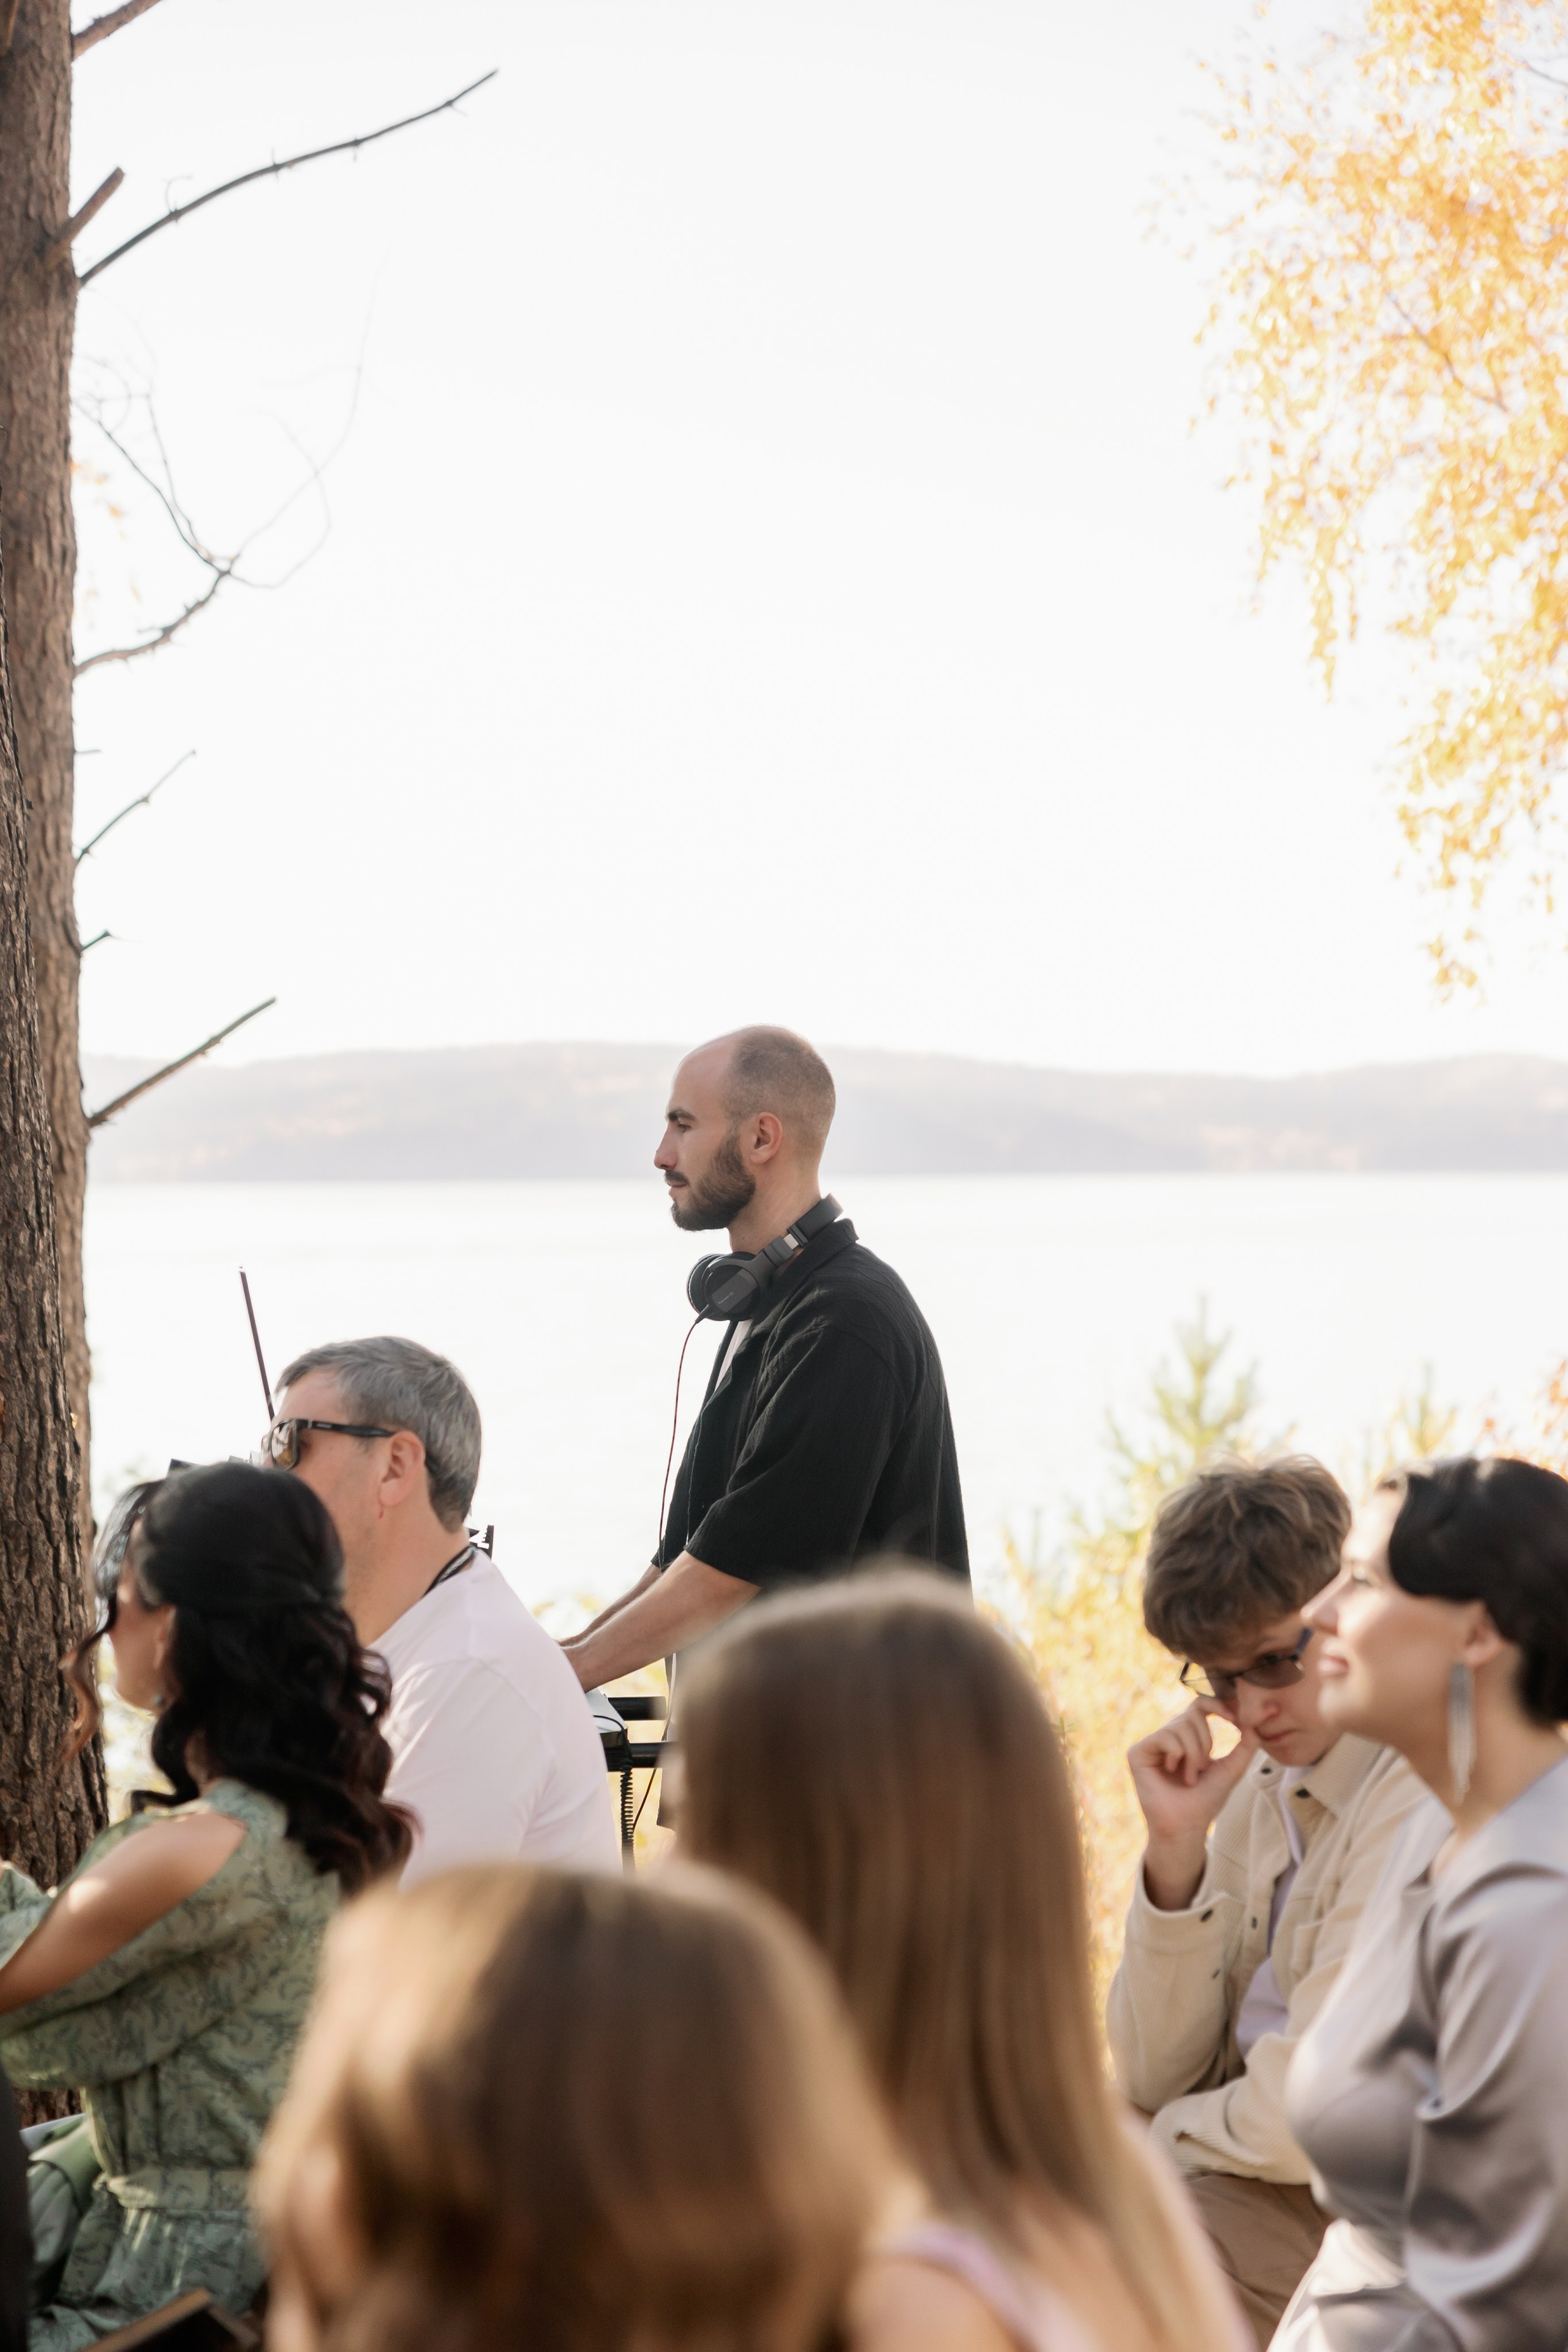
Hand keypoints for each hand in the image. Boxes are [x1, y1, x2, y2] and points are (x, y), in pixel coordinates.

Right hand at [1127, 1700, 1256, 1911]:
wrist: (1187, 1826)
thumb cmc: (1206, 1800)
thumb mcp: (1231, 1769)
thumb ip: (1246, 1746)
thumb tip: (1257, 1722)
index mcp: (1188, 1737)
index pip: (1201, 1705)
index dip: (1218, 1704)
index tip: (1236, 1717)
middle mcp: (1168, 1735)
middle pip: (1193, 1713)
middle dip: (1206, 1743)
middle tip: (1202, 1769)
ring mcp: (1152, 1743)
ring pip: (1181, 1725)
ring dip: (1194, 1755)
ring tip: (1189, 1777)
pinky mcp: (1138, 1752)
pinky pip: (1165, 1736)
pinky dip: (1177, 1755)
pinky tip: (1171, 1772)